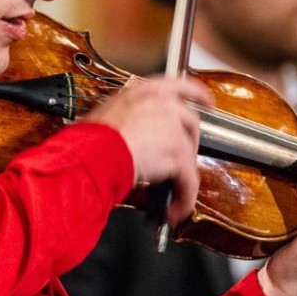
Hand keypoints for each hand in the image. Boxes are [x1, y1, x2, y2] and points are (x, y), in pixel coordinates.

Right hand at [83, 75, 212, 225]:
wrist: (93, 153)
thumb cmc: (90, 139)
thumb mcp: (108, 115)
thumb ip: (127, 119)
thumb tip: (127, 136)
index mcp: (146, 92)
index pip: (181, 86)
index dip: (197, 95)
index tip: (207, 101)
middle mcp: (164, 105)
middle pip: (190, 124)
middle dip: (188, 145)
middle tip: (177, 162)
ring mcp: (174, 128)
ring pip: (189, 156)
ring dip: (182, 177)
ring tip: (171, 195)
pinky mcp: (178, 154)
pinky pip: (188, 180)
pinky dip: (184, 198)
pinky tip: (174, 209)